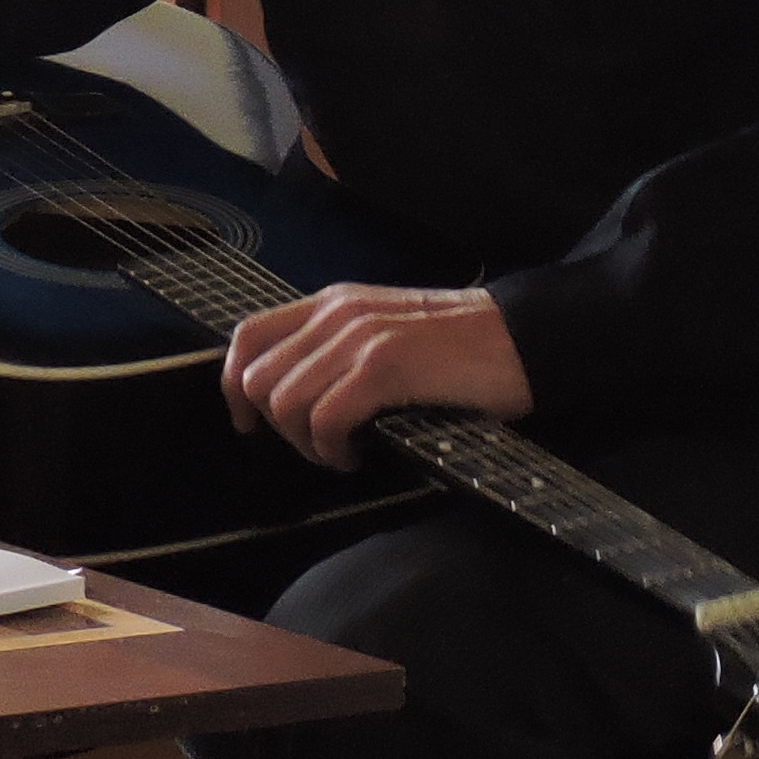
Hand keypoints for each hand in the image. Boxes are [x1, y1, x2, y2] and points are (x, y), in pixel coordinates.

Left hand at [219, 282, 533, 468]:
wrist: (524, 339)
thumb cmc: (462, 349)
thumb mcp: (387, 334)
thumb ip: (340, 349)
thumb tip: (293, 395)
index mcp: (335, 303)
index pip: (248, 335)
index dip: (234, 386)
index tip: (251, 424)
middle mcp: (339, 313)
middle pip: (257, 377)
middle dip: (277, 426)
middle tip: (318, 445)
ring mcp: (361, 338)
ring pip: (285, 402)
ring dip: (306, 443)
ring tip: (342, 452)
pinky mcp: (386, 367)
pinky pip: (325, 419)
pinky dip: (332, 450)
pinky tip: (358, 455)